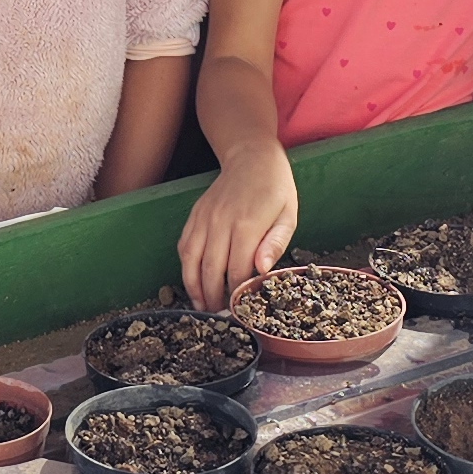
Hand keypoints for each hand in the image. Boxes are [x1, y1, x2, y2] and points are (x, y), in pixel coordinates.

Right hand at [177, 146, 298, 311]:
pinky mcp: (195, 216)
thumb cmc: (275, 188)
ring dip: (194, 287)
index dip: (238, 294)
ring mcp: (204, 219)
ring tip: (202, 305)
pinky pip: (184, 246)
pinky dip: (185, 267)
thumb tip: (262, 270)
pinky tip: (193, 281)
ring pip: (191, 261)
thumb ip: (276, 243)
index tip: (242, 309)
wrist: (251, 157)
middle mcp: (220, 222)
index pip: (238, 271)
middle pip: (211, 270)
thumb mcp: (288, 215)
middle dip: (214, 297)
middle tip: (219, 316)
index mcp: (247, 225)